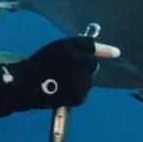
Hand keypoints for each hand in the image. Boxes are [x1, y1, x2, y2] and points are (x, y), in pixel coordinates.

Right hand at [1, 36, 119, 109]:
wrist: (26, 84)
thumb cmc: (39, 63)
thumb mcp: (57, 48)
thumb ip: (77, 48)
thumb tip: (100, 54)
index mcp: (72, 47)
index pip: (92, 46)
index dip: (104, 50)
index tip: (116, 53)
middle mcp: (81, 62)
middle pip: (92, 64)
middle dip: (85, 67)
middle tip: (67, 70)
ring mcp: (82, 80)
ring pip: (88, 80)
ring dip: (80, 80)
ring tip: (61, 82)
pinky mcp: (79, 95)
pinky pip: (82, 92)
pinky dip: (76, 92)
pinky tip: (62, 91)